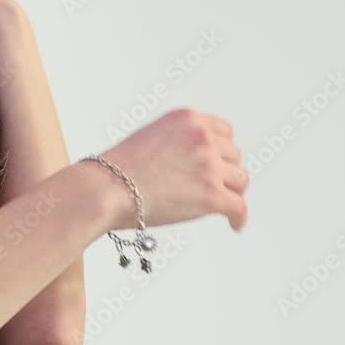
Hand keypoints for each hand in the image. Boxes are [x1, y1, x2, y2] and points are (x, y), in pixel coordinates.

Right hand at [99, 108, 249, 230]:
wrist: (104, 190)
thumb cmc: (115, 171)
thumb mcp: (150, 137)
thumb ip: (177, 143)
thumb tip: (192, 164)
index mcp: (188, 119)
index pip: (223, 131)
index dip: (221, 150)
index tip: (218, 163)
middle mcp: (203, 138)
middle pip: (233, 156)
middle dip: (224, 171)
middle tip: (214, 187)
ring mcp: (209, 166)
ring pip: (239, 181)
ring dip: (231, 192)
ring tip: (223, 205)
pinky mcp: (212, 195)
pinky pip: (238, 207)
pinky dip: (238, 217)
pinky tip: (234, 224)